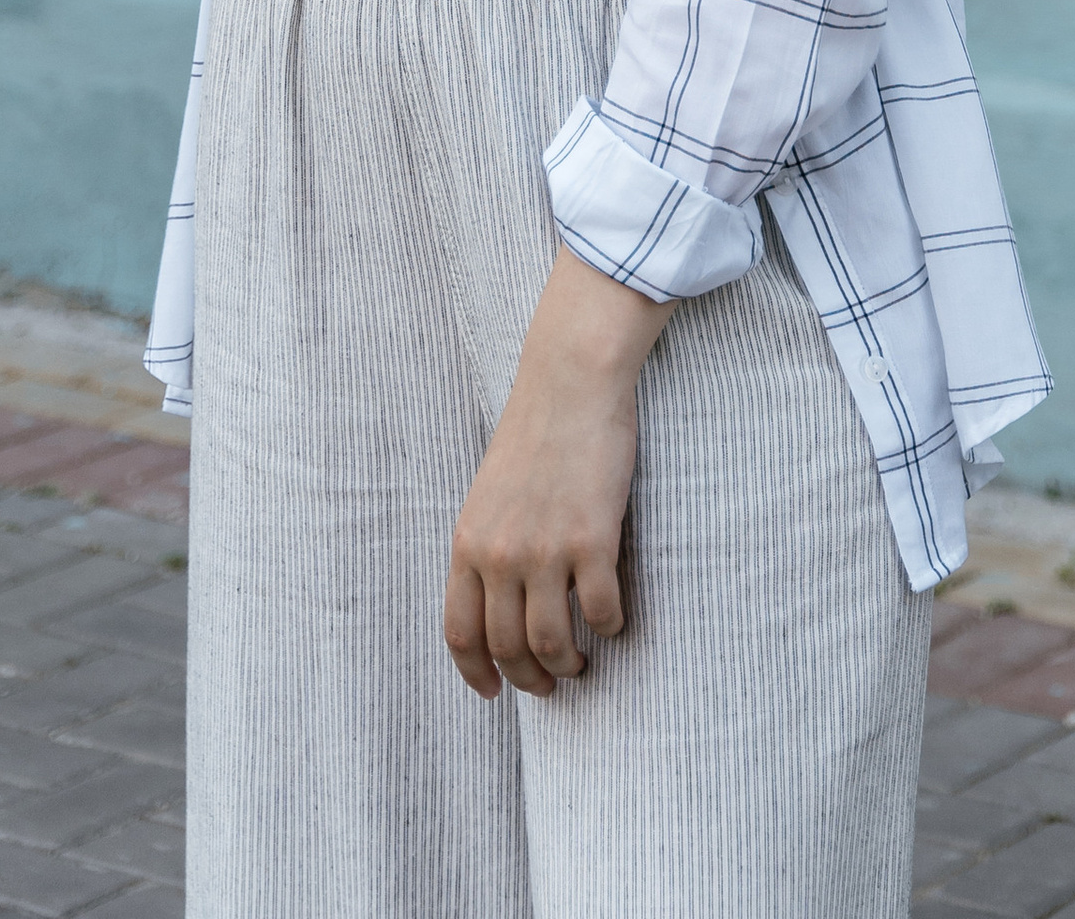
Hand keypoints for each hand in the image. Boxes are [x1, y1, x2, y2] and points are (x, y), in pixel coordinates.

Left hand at [445, 250, 666, 699]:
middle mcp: (500, 555)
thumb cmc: (535, 434)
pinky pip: (601, 612)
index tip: (494, 692)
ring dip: (569, 665)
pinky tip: (615, 622)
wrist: (570, 382)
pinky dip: (610, 628)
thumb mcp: (489, 496)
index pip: (460, 634)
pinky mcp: (592, 540)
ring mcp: (546, 550)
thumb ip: (486, 548)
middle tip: (551, 684)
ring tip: (582, 663)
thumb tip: (497, 608)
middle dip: (529, 679)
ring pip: (553, 643)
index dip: (477, 674)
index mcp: (468, 543)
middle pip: (508, 648)